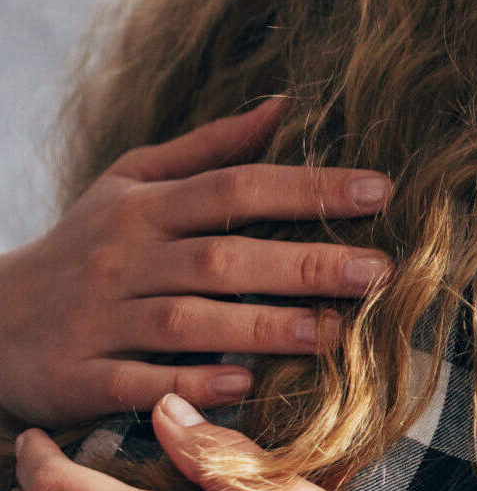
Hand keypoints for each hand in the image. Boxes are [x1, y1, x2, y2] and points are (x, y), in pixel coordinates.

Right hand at [0, 99, 394, 427]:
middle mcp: (125, 259)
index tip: (380, 190)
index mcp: (145, 208)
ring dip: (264, 328)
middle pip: (223, 257)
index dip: (308, 187)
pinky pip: (142, 382)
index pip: (236, 187)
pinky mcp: (82, 378)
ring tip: (334, 333)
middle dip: (304, 264)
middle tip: (379, 271)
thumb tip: (286, 105)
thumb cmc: (83, 247)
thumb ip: (210, 150)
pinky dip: (192, 383)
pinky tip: (245, 385)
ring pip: (189, 321)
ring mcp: (102, 320)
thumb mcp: (130, 184)